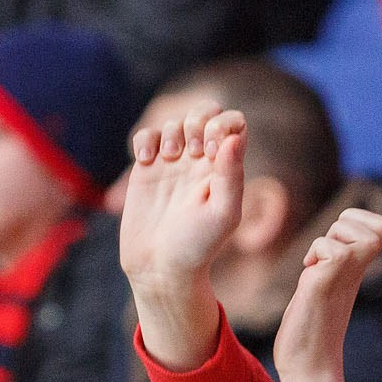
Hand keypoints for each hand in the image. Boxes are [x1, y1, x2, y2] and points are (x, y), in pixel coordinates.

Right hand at [120, 103, 247, 370]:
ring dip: (171, 131)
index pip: (233, 124)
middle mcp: (202, 163)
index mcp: (227, 169)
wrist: (161, 268)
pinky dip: (145, 139)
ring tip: (168, 158)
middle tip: (193, 148)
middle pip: (204, 113)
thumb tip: (235, 136)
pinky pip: (146, 135)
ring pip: (175, 122)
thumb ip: (232, 174)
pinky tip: (145, 161)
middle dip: (197, 120)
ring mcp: (174, 164)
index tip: (212, 149)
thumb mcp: (223, 213)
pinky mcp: (146, 170)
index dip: (223, 124)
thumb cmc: (198, 246)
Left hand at [275, 208, 381, 381]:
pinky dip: (314, 253)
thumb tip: (323, 257)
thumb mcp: (325, 288)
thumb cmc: (311, 333)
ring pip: (356, 231)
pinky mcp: (326, 284)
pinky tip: (307, 275)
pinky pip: (330, 248)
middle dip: (349, 223)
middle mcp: (358, 272)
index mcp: (358, 271)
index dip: (359, 220)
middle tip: (328, 251)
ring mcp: (344, 278)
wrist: (309, 367)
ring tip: (316, 264)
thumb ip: (331, 268)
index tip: (337, 242)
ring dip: (329, 238)